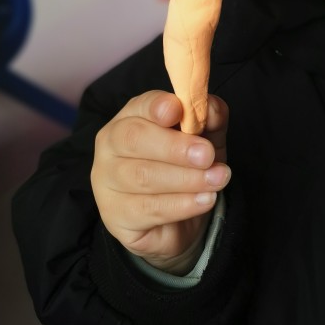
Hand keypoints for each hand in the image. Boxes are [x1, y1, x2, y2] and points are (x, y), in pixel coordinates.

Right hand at [91, 91, 229, 273]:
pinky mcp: (115, 215)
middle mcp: (112, 145)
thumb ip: (211, 119)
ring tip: (217, 180)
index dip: (158, 106)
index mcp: (133, 116)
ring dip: (186, 179)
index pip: (140, 105)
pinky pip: (147, 208)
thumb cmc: (189, 167)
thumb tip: (210, 106)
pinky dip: (181, 204)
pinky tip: (204, 200)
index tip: (178, 111)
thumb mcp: (208, 138)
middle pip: (134, 139)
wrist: (182, 219)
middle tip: (207, 156)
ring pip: (143, 176)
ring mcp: (107, 181)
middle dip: (175, 147)